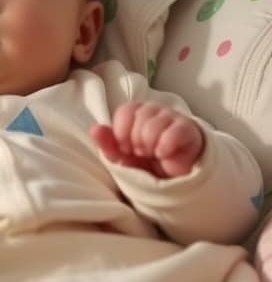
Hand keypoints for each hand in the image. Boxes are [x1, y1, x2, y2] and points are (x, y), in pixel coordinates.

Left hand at [90, 102, 204, 177]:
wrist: (174, 172)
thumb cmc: (146, 160)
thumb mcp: (122, 156)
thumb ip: (107, 144)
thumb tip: (94, 130)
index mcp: (135, 111)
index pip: (125, 111)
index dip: (122, 132)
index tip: (125, 148)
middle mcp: (153, 109)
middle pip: (140, 117)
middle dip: (136, 141)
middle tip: (140, 153)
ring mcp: (171, 116)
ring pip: (154, 125)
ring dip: (149, 145)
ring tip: (152, 154)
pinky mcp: (186, 128)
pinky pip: (173, 132)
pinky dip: (164, 147)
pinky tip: (162, 155)